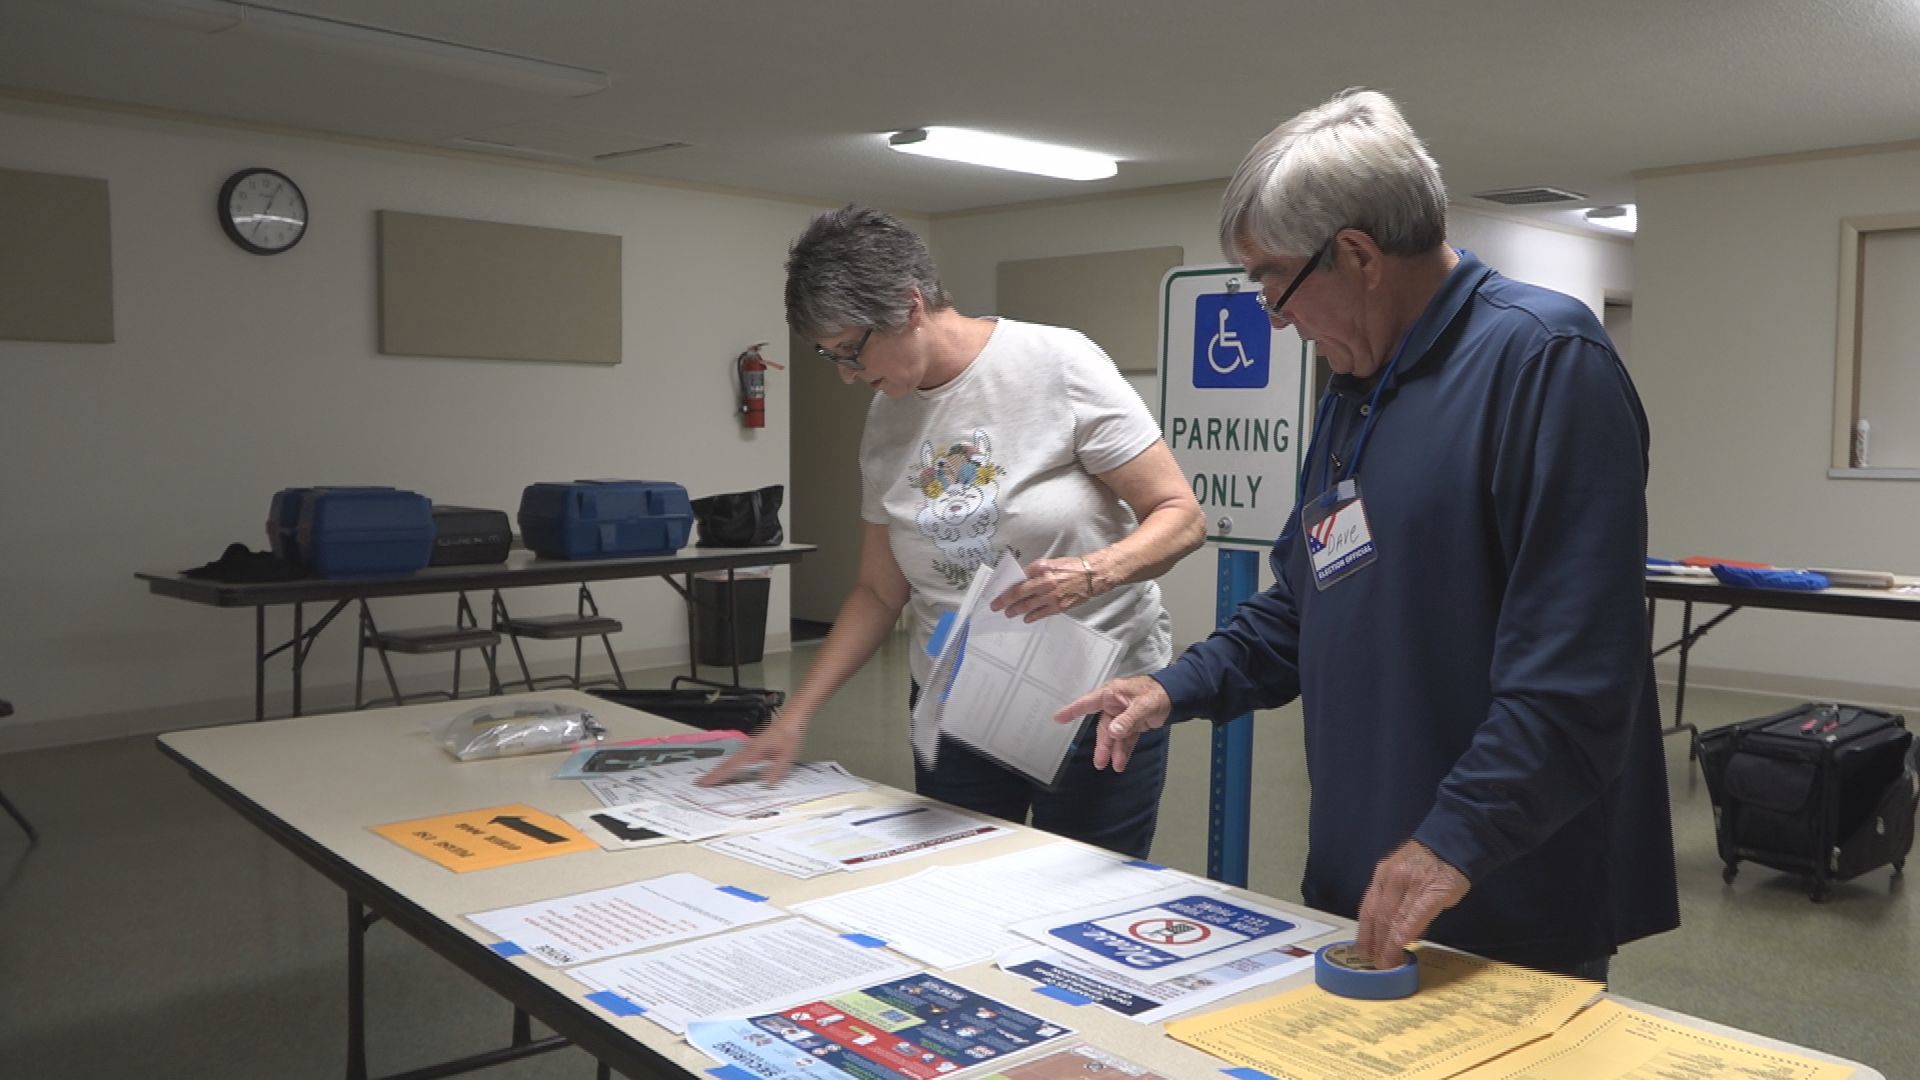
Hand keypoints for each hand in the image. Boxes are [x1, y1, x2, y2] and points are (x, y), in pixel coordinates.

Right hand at [698, 712, 805, 786]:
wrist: (791, 720)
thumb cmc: (789, 735)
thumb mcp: (786, 755)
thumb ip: (776, 770)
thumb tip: (766, 784)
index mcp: (753, 751)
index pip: (731, 766)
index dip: (718, 775)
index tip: (705, 782)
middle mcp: (748, 749)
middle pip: (726, 763)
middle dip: (713, 773)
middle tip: (699, 782)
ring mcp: (749, 747)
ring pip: (730, 760)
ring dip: (720, 770)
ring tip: (709, 779)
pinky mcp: (753, 747)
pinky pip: (737, 758)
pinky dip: (729, 765)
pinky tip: (728, 770)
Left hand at [989, 554, 1099, 621]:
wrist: (1091, 575)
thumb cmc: (1072, 568)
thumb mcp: (1050, 563)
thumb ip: (1035, 572)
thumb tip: (1020, 581)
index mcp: (1041, 568)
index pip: (1018, 579)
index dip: (1007, 588)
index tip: (999, 593)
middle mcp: (1045, 581)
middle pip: (1019, 593)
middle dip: (1005, 601)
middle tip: (996, 606)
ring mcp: (1051, 595)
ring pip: (1028, 605)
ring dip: (1016, 610)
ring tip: (1009, 613)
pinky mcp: (1058, 606)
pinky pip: (1041, 613)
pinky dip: (1032, 616)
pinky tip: (1026, 618)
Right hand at [1052, 675, 1169, 771]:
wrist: (1176, 696)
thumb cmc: (1158, 693)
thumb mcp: (1143, 705)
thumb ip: (1127, 719)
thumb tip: (1113, 732)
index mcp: (1112, 694)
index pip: (1088, 703)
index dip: (1073, 710)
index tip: (1058, 718)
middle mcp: (1114, 705)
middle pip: (1103, 727)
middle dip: (1103, 745)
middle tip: (1100, 762)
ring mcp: (1123, 716)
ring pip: (1114, 736)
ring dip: (1114, 751)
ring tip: (1115, 766)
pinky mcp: (1133, 724)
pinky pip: (1125, 739)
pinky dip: (1124, 750)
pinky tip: (1122, 762)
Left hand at [1354, 840, 1470, 968]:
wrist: (1453, 842)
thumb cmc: (1428, 861)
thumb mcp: (1401, 872)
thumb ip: (1396, 898)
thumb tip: (1395, 930)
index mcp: (1382, 875)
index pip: (1368, 908)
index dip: (1364, 933)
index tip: (1363, 951)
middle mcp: (1391, 879)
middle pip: (1378, 916)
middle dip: (1376, 942)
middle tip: (1375, 963)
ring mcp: (1411, 885)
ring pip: (1394, 919)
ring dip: (1389, 944)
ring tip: (1388, 961)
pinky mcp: (1433, 892)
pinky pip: (1414, 916)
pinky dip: (1406, 933)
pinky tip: (1402, 946)